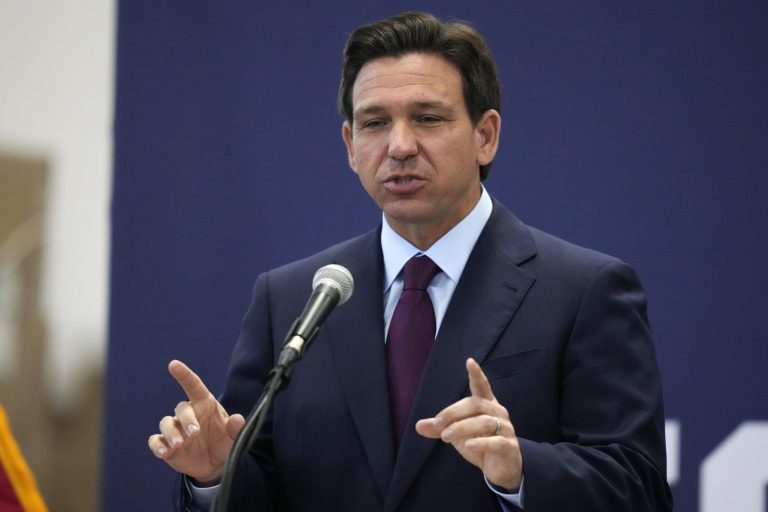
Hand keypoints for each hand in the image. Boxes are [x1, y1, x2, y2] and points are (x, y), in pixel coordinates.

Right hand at [147, 360, 244, 483]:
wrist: (215, 466)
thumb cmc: (224, 444)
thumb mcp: (235, 438)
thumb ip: (236, 429)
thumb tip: (237, 419)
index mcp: (205, 405)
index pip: (193, 386)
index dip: (184, 375)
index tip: (173, 364)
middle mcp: (188, 415)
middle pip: (181, 408)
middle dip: (187, 420)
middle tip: (195, 433)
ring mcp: (176, 430)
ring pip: (166, 423)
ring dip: (171, 433)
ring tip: (179, 445)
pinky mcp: (166, 445)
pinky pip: (156, 441)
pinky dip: (157, 446)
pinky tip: (164, 453)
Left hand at [416, 358, 522, 491]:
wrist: (500, 469)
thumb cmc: (479, 443)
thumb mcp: (456, 434)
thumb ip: (439, 429)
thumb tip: (417, 426)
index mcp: (486, 405)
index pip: (482, 386)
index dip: (476, 374)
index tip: (469, 361)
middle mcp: (498, 413)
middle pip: (476, 404)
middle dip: (454, 413)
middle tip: (438, 424)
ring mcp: (506, 429)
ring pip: (484, 422)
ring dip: (462, 427)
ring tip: (445, 437)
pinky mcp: (508, 446)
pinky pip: (496, 441)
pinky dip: (481, 443)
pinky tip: (468, 446)